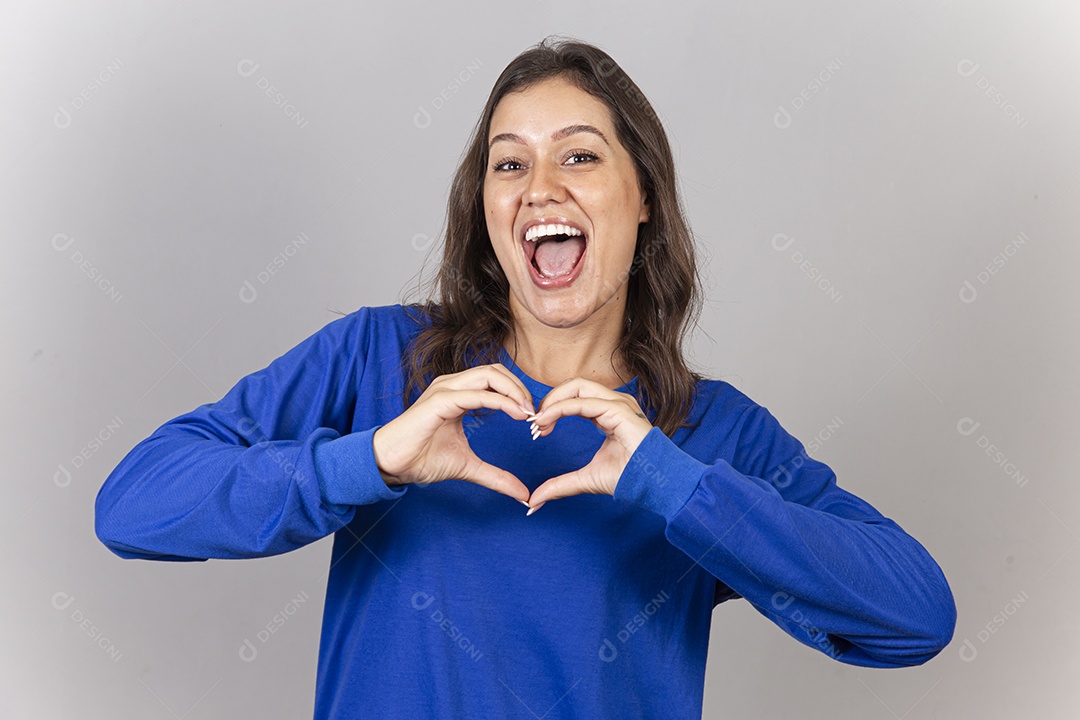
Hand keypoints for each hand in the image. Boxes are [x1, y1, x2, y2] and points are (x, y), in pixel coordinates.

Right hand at [372, 364, 534, 503]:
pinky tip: (516, 415)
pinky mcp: (439, 402)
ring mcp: (444, 390)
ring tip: (528, 413)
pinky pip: (476, 394)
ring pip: (489, 375)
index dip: (519, 395)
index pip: (495, 380)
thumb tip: (523, 493)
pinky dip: (501, 402)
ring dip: (514, 391)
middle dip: (521, 389)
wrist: (390, 465)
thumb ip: (496, 476)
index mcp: (458, 394)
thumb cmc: (421, 459)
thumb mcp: (468, 467)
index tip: (534, 419)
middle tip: (535, 414)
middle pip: (496, 371)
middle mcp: (452, 386)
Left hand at [525, 378, 652, 513]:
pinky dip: (560, 408)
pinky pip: (583, 402)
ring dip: (552, 402)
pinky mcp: (619, 410)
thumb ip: (561, 485)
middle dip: (549, 401)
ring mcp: (618, 404)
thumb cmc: (629, 478)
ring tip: (538, 423)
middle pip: (573, 386)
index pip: (574, 398)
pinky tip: (546, 421)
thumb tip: (534, 500)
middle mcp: (613, 403)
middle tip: (533, 424)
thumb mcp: (586, 480)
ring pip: (577, 386)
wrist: (655, 485)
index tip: (535, 430)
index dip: (551, 409)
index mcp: (607, 413)